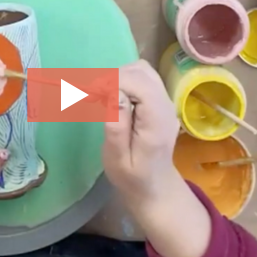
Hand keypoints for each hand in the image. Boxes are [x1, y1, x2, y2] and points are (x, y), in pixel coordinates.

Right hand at [103, 60, 209, 256]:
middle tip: (92, 96)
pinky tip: (114, 96)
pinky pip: (143, 78)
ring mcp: (166, 101)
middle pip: (140, 72)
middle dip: (113, 77)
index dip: (112, 82)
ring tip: (102, 96)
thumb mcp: (118, 159)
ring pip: (142, 70)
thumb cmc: (132, 176)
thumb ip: (116, 126)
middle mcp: (166, 105)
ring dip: (119, 77)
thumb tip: (114, 93)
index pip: (138, 83)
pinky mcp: (160, 100)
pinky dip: (125, 79)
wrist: (155, 186)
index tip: (90, 95)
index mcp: (157, 120)